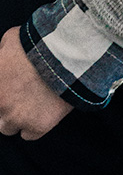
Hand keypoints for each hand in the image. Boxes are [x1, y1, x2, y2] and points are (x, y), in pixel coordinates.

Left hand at [0, 25, 72, 139]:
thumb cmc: (37, 43)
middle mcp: (1, 106)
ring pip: (8, 128)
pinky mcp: (38, 126)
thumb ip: (1, 53)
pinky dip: (33, 126)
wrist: (65, 54)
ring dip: (16, 118)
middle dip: (5, 107)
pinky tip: (41, 113)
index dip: (1, 94)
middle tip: (17, 97)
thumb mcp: (10, 39)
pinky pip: (28, 135)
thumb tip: (1, 57)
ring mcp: (18, 118)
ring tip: (30, 105)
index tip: (8, 90)